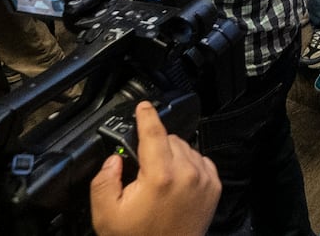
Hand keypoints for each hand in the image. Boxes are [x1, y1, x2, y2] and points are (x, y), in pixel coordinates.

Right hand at [89, 101, 219, 235]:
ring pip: (186, 148)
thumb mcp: (106, 214)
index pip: (154, 132)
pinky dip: (187, 164)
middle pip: (169, 139)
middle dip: (154, 146)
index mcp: (160, 175)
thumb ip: (104, 180)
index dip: (146, 115)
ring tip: (158, 180)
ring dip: (171, 154)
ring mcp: (204, 179)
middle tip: (142, 170)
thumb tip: (115, 158)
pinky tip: (175, 181)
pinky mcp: (214, 187)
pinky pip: (200, 160)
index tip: (143, 106)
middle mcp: (187, 173)